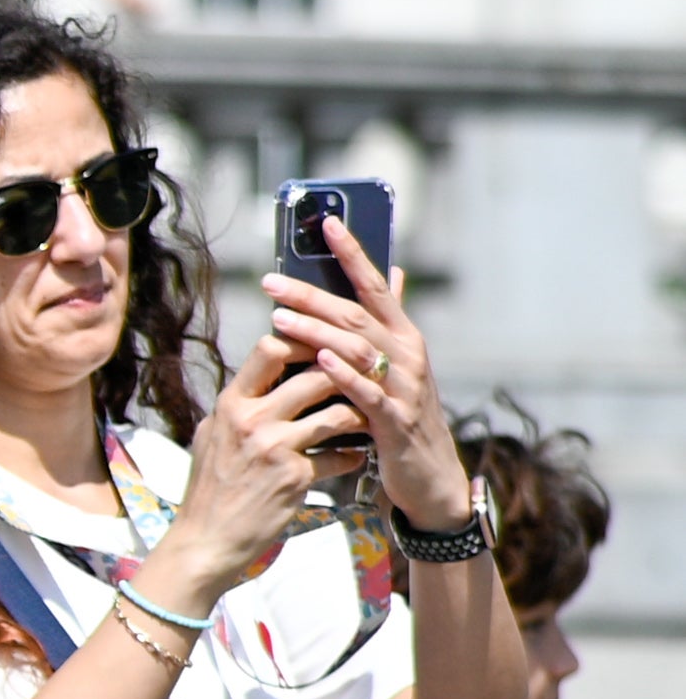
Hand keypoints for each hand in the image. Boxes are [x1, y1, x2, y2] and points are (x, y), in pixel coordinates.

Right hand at [153, 339, 357, 612]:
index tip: (326, 349)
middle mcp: (251, 420)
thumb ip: (240, 406)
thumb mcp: (213, 437)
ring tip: (367, 418)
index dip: (306, 341)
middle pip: (316, 373)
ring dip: (359, 414)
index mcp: (230, 404)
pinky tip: (356, 458)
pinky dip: (353, 457)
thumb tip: (264, 376)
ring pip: (337, 412)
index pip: (271, 347)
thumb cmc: (209, 490)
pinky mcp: (294, 477)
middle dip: (349, 373)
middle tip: (368, 377)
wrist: (205, 542)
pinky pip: (339, 457)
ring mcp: (273, 448)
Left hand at [262, 214, 469, 536]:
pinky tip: (319, 361)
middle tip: (270, 280)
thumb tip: (392, 271)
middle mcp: (408, 353)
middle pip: (355, 314)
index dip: (352, 252)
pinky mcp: (396, 420)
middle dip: (312, 294)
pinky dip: (344, 375)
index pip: (374, 285)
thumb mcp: (395, 363)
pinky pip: (367, 393)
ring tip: (279, 317)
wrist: (428, 476)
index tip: (325, 223)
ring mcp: (403, 386)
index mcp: (403, 335)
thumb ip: (387, 320)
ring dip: (318, 330)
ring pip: (358, 349)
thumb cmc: (401, 415)